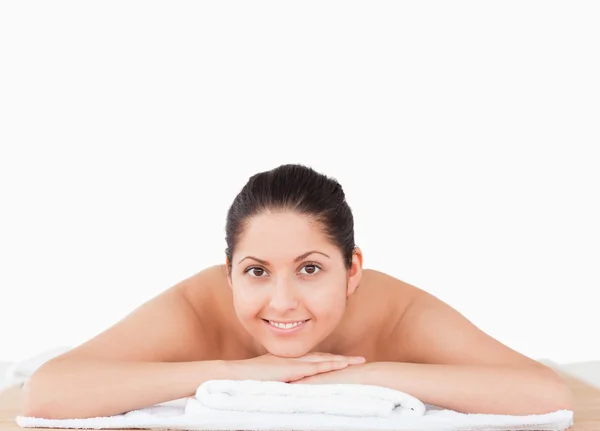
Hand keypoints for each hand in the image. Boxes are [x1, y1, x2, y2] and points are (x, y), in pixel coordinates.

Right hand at [228, 352, 365, 382]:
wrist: (236, 375)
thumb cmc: (248, 381)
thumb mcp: (270, 381)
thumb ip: (282, 382)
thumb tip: (290, 390)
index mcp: (290, 362)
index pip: (315, 360)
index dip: (330, 360)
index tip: (344, 362)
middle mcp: (294, 359)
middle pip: (323, 357)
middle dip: (342, 359)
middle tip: (360, 360)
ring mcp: (294, 362)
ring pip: (323, 359)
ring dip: (340, 361)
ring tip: (357, 362)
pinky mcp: (292, 368)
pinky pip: (315, 366)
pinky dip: (329, 365)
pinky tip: (341, 365)